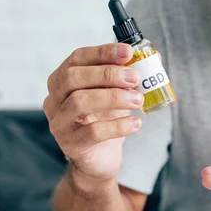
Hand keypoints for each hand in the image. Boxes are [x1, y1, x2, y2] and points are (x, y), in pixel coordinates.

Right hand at [44, 43, 143, 180]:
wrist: (100, 158)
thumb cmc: (105, 120)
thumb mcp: (116, 94)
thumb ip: (130, 75)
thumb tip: (155, 57)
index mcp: (62, 80)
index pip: (77, 58)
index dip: (102, 52)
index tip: (128, 52)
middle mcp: (55, 99)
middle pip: (74, 78)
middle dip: (107, 74)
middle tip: (135, 78)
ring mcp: (59, 123)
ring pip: (80, 102)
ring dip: (113, 97)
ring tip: (138, 100)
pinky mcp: (71, 144)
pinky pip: (93, 132)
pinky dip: (118, 125)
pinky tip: (136, 123)